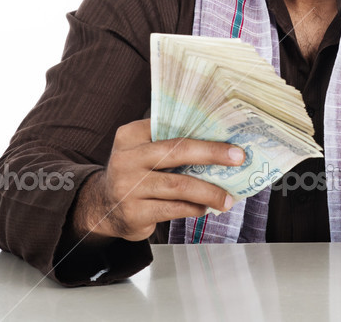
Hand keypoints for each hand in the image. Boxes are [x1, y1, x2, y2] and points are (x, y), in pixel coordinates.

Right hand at [71, 119, 244, 242]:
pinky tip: (205, 208)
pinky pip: (174, 209)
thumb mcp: (142, 150)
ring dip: (209, 191)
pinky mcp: (134, 212)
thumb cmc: (135, 173)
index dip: (202, 132)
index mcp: (131, 136)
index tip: (229, 136)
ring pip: (179, 185)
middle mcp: (126, 158)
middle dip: (212, 153)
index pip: (171, 128)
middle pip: (177, 151)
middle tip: (238, 158)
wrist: (102, 207)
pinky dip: (194, 208)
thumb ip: (168, 142)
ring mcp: (128, 187)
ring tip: (226, 198)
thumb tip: (218, 142)